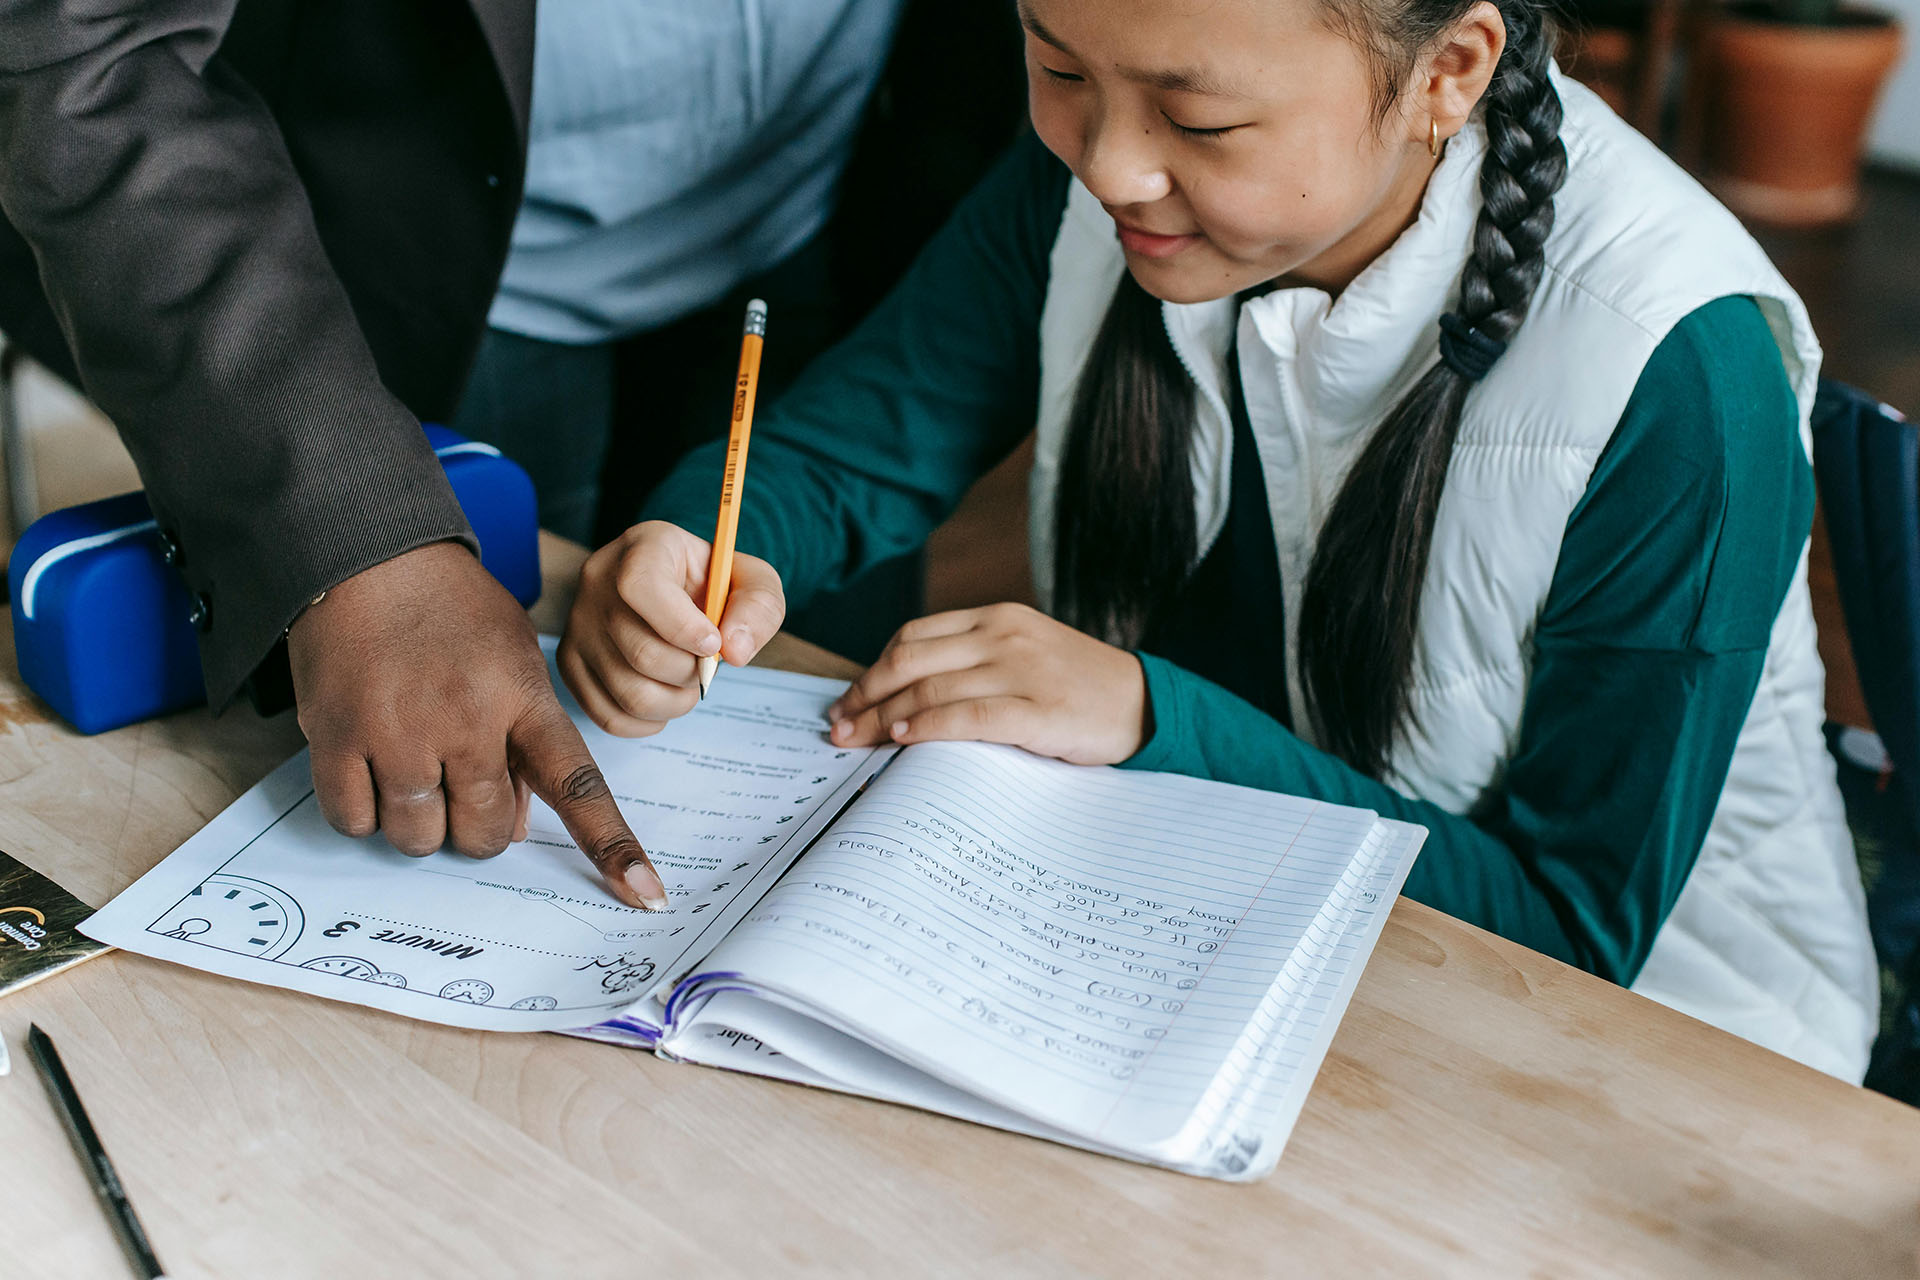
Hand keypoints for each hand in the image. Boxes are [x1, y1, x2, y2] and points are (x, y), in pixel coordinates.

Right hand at [288, 541, 667, 909]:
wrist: (366, 553)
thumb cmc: (450, 609)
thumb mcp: (512, 658)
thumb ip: (523, 739)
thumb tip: (513, 827)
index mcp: (523, 699)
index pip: (578, 786)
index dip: (612, 846)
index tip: (647, 894)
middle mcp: (467, 721)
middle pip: (484, 833)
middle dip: (475, 829)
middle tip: (460, 786)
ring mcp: (399, 732)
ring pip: (418, 837)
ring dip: (418, 824)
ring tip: (413, 769)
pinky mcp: (337, 736)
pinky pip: (356, 820)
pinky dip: (364, 812)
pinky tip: (373, 770)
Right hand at [558, 520, 785, 735]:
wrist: (675, 588)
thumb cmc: (712, 583)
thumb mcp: (751, 580)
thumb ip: (758, 607)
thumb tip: (734, 652)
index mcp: (643, 547)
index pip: (641, 586)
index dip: (682, 626)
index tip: (713, 643)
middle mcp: (598, 581)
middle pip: (641, 652)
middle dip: (691, 672)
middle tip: (706, 665)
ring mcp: (579, 624)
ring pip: (627, 691)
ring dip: (675, 702)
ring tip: (688, 683)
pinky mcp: (570, 661)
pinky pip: (607, 714)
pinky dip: (647, 722)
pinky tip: (665, 698)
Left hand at [825, 603, 1148, 765]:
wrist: (1146, 704)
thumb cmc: (1079, 687)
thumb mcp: (1026, 654)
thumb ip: (975, 663)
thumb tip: (906, 698)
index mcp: (997, 618)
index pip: (914, 636)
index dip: (873, 669)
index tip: (849, 699)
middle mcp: (1004, 637)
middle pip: (910, 661)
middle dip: (865, 694)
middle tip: (838, 726)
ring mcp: (1021, 671)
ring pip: (930, 690)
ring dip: (883, 718)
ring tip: (857, 741)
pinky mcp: (1037, 710)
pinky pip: (967, 717)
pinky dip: (926, 728)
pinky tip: (902, 740)